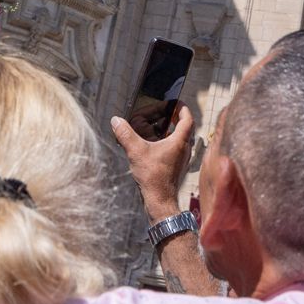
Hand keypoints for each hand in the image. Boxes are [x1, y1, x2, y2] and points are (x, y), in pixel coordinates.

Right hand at [110, 103, 196, 220]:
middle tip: (164, 112)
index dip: (182, 108)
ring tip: (158, 126)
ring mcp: (182, 159)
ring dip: (171, 131)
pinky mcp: (177, 167)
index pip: (187, 119)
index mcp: (180, 142)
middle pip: (185, 128)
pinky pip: (176, 149)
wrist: (160, 201)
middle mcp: (184, 149)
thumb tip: (116, 121)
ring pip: (181, 139)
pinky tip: (154, 145)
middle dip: (175, 118)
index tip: (176, 102)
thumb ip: (125, 134)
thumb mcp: (136, 151)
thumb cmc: (153, 177)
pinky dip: (168, 142)